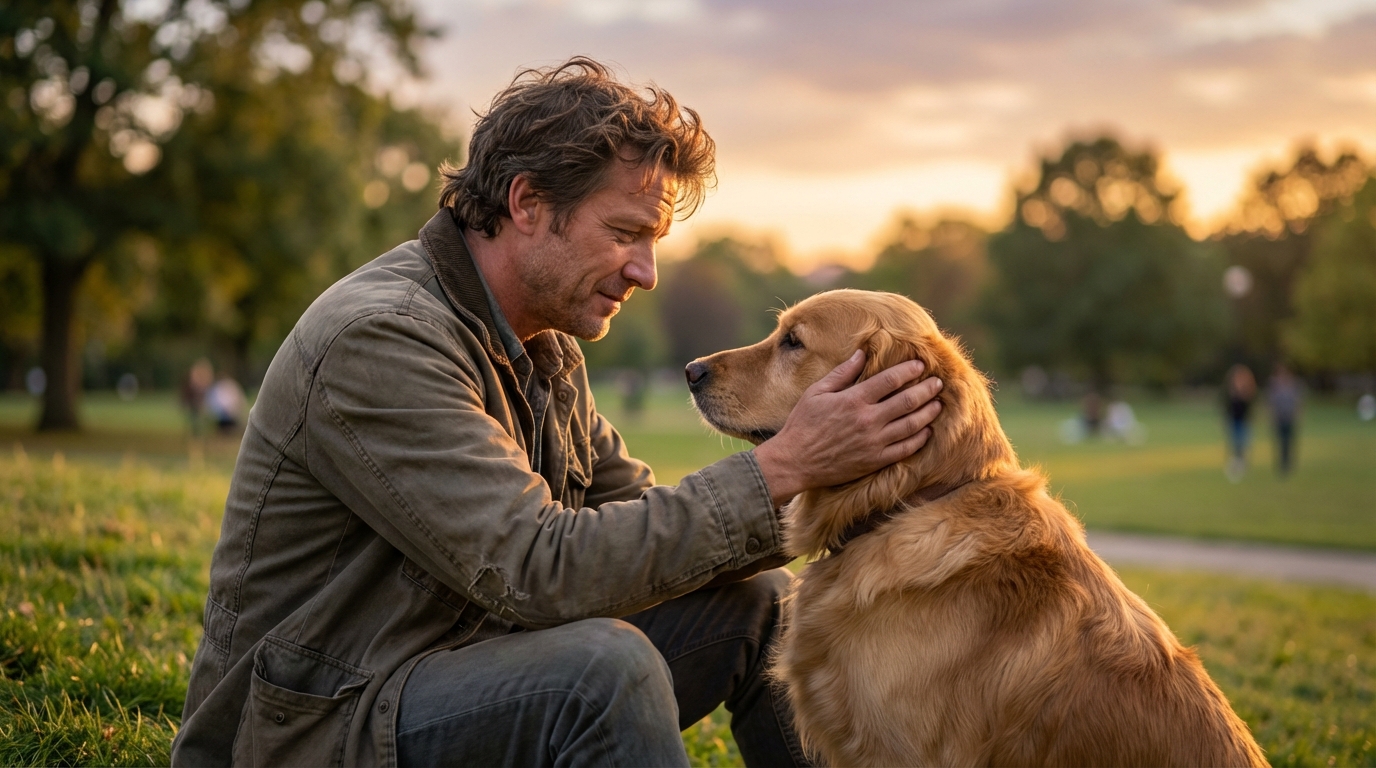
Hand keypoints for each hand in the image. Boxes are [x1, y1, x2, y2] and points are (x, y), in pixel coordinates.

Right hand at [753, 351, 942, 506]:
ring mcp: (874, 442)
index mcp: (854, 400)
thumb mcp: (816, 392)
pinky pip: (905, 449)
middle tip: (938, 382)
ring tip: (938, 404)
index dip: (908, 370)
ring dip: (928, 412)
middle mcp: (868, 420)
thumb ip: (842, 373)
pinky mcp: (875, 461)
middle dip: (926, 389)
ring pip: (911, 425)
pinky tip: (926, 431)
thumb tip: (862, 353)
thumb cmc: (802, 424)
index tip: (920, 364)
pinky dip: (919, 439)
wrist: (794, 461)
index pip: (890, 380)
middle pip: (907, 401)